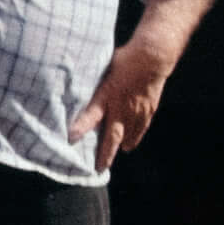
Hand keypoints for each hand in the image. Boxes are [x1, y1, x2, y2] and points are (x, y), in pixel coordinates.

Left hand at [69, 38, 179, 165]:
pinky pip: (141, 128)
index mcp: (107, 95)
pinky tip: (130, 144)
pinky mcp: (149, 109)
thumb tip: (74, 83)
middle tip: (99, 168)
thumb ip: (93, 83)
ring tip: (110, 160)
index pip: (91, 115)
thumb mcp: (102, 69)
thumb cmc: (124, 58)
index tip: (70, 138)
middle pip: (112, 135)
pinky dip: (135, 137)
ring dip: (119, 148)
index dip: (81, 127)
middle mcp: (122, 106)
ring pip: (128, 135)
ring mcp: (137, 110)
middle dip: (105, 154)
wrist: (153, 56)